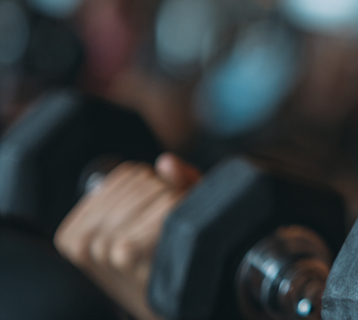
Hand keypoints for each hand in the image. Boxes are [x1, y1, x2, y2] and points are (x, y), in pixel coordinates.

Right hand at [54, 153, 201, 319]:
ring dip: (172, 205)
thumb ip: (172, 181)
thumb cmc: (166, 262)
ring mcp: (99, 247)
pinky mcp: (122, 253)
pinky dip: (174, 218)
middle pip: (139, 181)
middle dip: (165, 193)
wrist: (171, 310)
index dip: (153, 184)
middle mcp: (78, 239)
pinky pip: (159, 212)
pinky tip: (171, 240)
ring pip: (151, 192)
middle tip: (171, 221)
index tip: (160, 206)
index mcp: (74, 230)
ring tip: (171, 232)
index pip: (123, 175)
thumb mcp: (162, 217)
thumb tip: (166, 161)